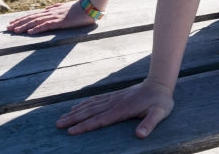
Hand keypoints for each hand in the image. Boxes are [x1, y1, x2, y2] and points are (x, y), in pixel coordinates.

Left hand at [6, 1, 95, 34]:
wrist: (90, 6)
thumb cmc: (80, 8)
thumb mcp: (65, 7)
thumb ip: (55, 7)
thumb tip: (47, 8)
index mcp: (51, 10)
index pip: (33, 15)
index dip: (22, 19)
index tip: (12, 23)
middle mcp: (50, 13)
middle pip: (31, 18)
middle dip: (19, 23)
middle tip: (8, 28)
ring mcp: (55, 17)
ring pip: (36, 22)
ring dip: (24, 26)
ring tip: (14, 31)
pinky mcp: (60, 22)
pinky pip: (46, 25)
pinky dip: (37, 29)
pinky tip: (29, 32)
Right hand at [57, 79, 174, 138]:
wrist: (160, 83)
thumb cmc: (160, 101)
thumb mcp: (159, 113)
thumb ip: (150, 124)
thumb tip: (140, 135)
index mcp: (122, 110)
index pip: (100, 119)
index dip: (85, 126)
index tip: (71, 131)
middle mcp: (114, 103)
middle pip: (90, 112)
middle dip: (74, 119)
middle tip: (58, 125)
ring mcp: (113, 98)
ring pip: (90, 105)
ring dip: (76, 112)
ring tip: (61, 118)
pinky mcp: (114, 96)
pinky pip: (96, 100)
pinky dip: (84, 104)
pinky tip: (76, 107)